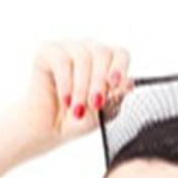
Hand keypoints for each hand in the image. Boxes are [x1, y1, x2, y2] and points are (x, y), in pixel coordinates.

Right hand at [10, 39, 134, 160]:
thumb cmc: (78, 119)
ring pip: (83, 57)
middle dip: (100, 82)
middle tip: (95, 104)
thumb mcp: (103, 114)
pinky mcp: (48, 52)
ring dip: (82, 87)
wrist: (49, 129)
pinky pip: (62, 61)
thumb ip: (116, 98)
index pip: (120, 54)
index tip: (115, 83)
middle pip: (102, 52)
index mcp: (107, 64)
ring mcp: (69, 49)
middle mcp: (89, 51)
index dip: (120, 66)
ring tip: (78, 109)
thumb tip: (129, 83)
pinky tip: (66, 100)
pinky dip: (66, 83)